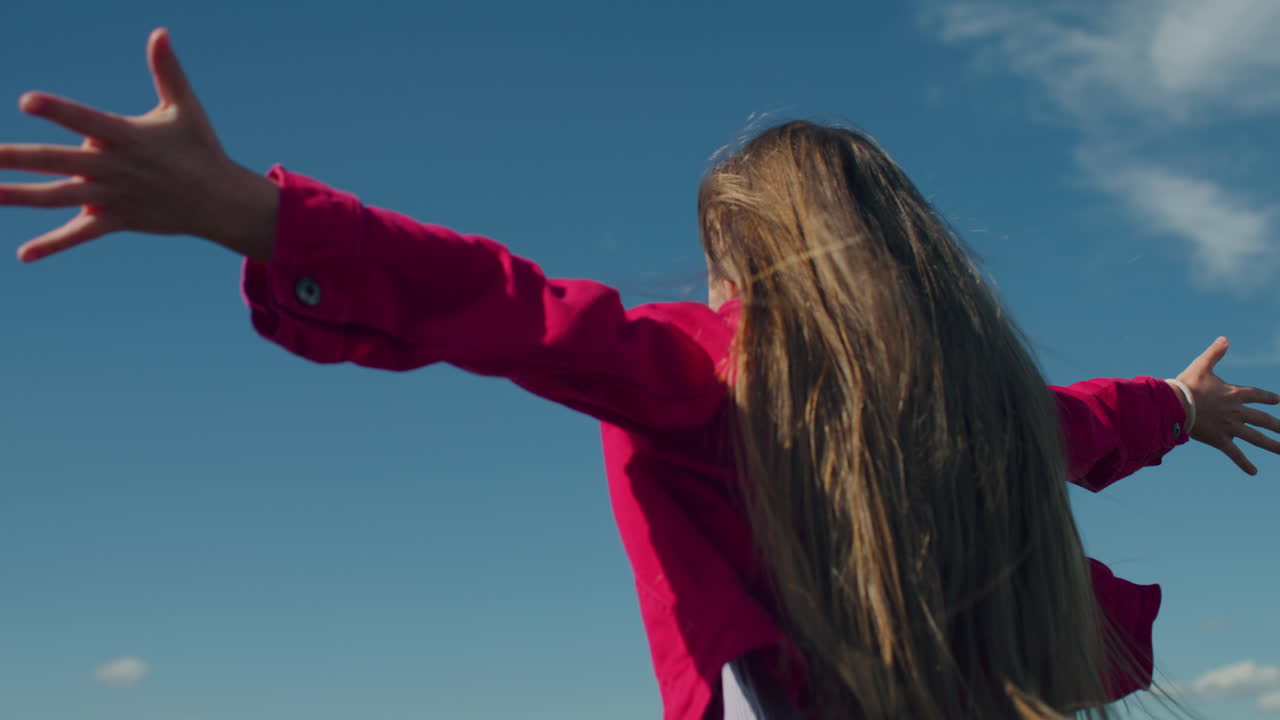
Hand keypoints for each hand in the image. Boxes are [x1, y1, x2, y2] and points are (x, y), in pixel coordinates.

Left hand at [1, 28, 277, 261]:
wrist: (221, 201)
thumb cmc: (200, 149)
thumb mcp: (184, 108)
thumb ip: (167, 71)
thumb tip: (159, 32)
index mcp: (127, 137)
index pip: (86, 120)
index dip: (58, 111)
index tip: (26, 102)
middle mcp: (116, 168)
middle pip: (59, 163)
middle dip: (18, 159)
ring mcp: (115, 197)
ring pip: (60, 197)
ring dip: (21, 196)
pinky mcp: (118, 220)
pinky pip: (81, 234)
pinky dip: (54, 245)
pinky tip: (24, 254)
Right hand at [1174, 337, 1279, 474]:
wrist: (1176, 404)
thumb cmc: (1187, 385)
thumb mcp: (1202, 366)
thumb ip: (1215, 353)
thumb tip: (1225, 339)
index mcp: (1234, 393)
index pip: (1257, 395)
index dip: (1269, 397)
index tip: (1279, 400)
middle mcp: (1237, 411)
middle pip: (1263, 419)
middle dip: (1279, 425)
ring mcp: (1231, 427)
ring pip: (1256, 438)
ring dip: (1272, 445)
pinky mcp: (1220, 439)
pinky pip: (1235, 453)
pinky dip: (1244, 463)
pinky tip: (1254, 472)